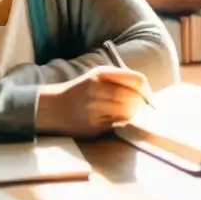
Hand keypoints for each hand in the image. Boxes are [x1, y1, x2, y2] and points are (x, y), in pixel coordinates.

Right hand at [34, 66, 150, 136]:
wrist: (52, 107)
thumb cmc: (81, 90)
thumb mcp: (98, 76)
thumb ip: (121, 79)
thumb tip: (147, 92)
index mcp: (101, 74)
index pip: (137, 80)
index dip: (147, 90)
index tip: (148, 96)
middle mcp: (97, 89)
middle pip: (133, 98)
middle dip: (139, 104)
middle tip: (138, 108)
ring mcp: (94, 108)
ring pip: (127, 113)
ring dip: (130, 114)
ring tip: (122, 112)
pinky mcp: (91, 125)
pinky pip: (116, 124)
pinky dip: (119, 122)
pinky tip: (112, 119)